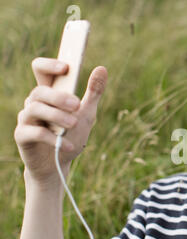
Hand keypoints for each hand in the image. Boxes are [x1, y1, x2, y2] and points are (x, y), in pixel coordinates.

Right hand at [14, 57, 107, 183]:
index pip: (40, 69)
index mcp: (49, 93)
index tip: (66, 68)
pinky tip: (68, 144)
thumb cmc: (72, 135)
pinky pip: (34, 132)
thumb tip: (102, 68)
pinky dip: (53, 138)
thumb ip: (94, 92)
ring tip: (74, 124)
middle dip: (58, 96)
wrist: (59, 165)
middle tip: (77, 104)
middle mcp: (34, 103)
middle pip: (39, 90)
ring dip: (56, 115)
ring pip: (35, 108)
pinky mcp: (22, 136)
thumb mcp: (87, 113)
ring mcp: (26, 119)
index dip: (49, 65)